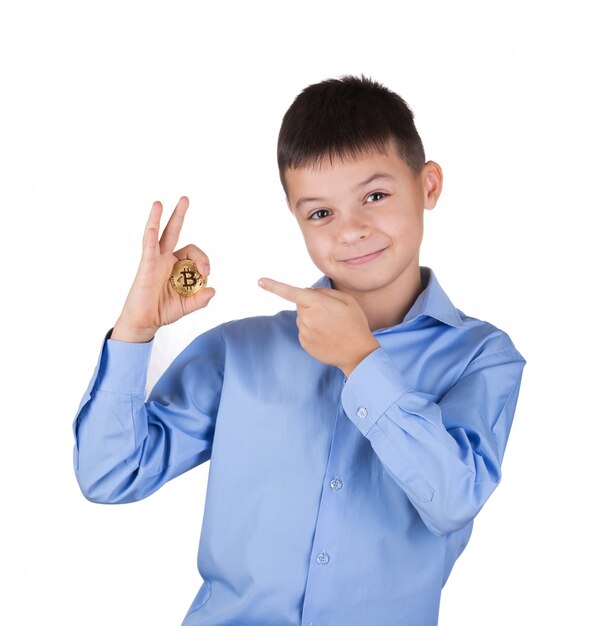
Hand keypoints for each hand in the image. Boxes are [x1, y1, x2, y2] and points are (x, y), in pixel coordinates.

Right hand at [111, 197, 215, 342]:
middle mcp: (166, 259)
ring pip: (157, 235)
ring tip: (160, 204)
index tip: (206, 272)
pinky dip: (150, 237)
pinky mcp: (146, 267)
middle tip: (185, 199)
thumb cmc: (163, 310)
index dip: (203, 260)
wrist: (145, 322)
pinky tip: (152, 225)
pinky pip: (148, 249)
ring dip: (159, 219)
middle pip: (173, 232)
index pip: (193, 253)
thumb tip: (213, 290)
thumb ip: (201, 299)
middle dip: (179, 215)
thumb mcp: (187, 305)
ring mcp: (155, 261)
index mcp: (177, 265)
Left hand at [258, 277, 379, 376]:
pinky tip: (327, 336)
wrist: (358, 354)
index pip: (292, 292)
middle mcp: (307, 318)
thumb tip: (307, 291)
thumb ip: (325, 292)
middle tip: (331, 313)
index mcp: (318, 304)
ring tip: (331, 327)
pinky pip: (304, 331)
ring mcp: (304, 332)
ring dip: (312, 318)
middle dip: (311, 304)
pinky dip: (313, 331)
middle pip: (301, 304)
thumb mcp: (347, 300)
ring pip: (302, 318)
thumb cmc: (355, 324)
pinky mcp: (304, 344)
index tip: (260, 281)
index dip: (274, 286)